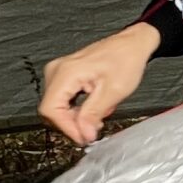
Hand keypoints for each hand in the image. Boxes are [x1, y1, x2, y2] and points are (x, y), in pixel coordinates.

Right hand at [39, 22, 160, 144]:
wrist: (132, 44)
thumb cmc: (125, 59)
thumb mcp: (113, 91)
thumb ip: (93, 114)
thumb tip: (83, 134)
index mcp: (66, 72)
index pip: (50, 109)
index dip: (66, 128)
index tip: (83, 137)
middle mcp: (57, 71)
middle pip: (51, 110)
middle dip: (72, 125)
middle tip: (92, 130)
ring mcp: (59, 72)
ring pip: (56, 108)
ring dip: (75, 118)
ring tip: (97, 116)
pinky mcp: (65, 76)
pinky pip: (62, 101)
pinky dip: (76, 111)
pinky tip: (92, 110)